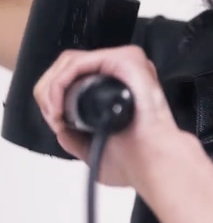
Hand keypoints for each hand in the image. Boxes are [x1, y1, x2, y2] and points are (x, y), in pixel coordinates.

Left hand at [33, 45, 187, 189]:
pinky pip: (80, 63)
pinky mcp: (125, 60)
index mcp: (116, 87)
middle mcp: (120, 72)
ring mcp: (123, 63)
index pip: (74, 75)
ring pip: (70, 60)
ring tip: (56, 113)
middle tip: (53, 116)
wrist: (153, 162)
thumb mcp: (94, 151)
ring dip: (52, 87)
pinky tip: (61, 106)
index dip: (53, 95)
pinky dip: (61, 83)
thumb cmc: (137, 159)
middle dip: (48, 90)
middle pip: (68, 63)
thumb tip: (62, 127)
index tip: (56, 121)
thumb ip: (76, 138)